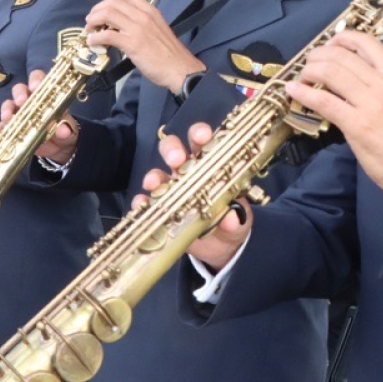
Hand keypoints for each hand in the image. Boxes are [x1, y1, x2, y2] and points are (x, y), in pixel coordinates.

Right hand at [0, 69, 79, 160]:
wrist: (59, 148)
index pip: (39, 79)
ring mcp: (19, 114)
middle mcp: (30, 101)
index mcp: (46, 95)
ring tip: (7, 118)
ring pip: (9, 105)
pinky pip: (2, 126)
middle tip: (21, 102)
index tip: (35, 87)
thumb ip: (66, 127)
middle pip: (20, 89)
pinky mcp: (13, 128)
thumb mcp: (68, 129)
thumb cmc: (64, 130)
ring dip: (6, 110)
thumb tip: (64, 131)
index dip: (36, 80)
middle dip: (19, 94)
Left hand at [84, 0, 204, 93]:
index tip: (103, 9)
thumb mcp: (159, 29)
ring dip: (93, 21)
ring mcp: (137, 29)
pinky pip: (107, 35)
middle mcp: (143, 15)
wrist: (180, 69)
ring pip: (107, 14)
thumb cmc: (170, 54)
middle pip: (112, 2)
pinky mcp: (132, 44)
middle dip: (97, 10)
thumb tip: (124, 25)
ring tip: (89, 29)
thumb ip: (143, 23)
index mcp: (150, 11)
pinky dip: (95, 37)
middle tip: (92, 20)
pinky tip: (93, 42)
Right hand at [137, 122, 252, 271]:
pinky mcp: (161, 210)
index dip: (200, 134)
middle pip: (174, 150)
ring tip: (154, 183)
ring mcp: (172, 190)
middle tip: (176, 159)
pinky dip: (142, 202)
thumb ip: (237, 217)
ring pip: (157, 173)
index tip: (202, 136)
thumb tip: (231, 218)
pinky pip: (146, 202)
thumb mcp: (240, 220)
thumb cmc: (232, 221)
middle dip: (173, 150)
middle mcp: (188, 173)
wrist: (221, 247)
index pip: (204, 142)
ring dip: (154, 175)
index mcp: (210, 165)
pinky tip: (143, 205)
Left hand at [285, 28, 382, 201]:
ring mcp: (369, 103)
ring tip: (302, 78)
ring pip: (330, 72)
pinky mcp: (356, 123)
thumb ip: (381, 86)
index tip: (330, 44)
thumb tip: (352, 79)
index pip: (368, 43)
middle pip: (342, 55)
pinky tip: (294, 91)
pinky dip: (304, 93)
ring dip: (309, 71)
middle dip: (318, 55)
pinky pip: (323, 100)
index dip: (343, 38)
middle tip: (309, 64)